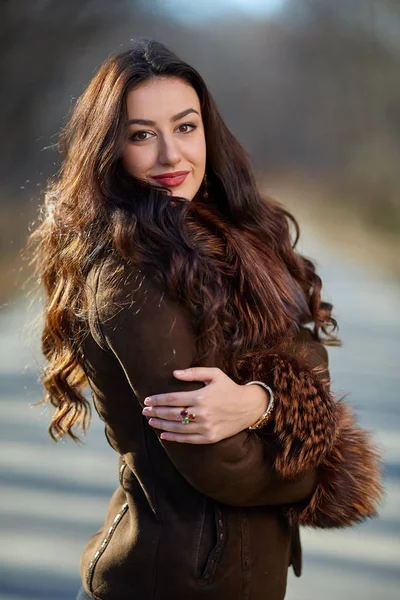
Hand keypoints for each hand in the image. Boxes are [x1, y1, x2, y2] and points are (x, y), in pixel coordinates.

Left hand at [141, 367, 269, 443]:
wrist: (248, 407)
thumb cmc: (229, 388)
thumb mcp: (214, 374)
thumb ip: (194, 372)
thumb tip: (174, 373)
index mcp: (201, 396)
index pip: (172, 399)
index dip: (157, 400)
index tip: (147, 400)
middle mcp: (202, 413)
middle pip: (172, 413)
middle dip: (155, 412)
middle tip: (144, 410)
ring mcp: (205, 427)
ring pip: (177, 427)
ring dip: (161, 424)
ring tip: (151, 421)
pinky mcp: (210, 437)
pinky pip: (188, 439)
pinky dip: (174, 437)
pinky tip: (164, 434)